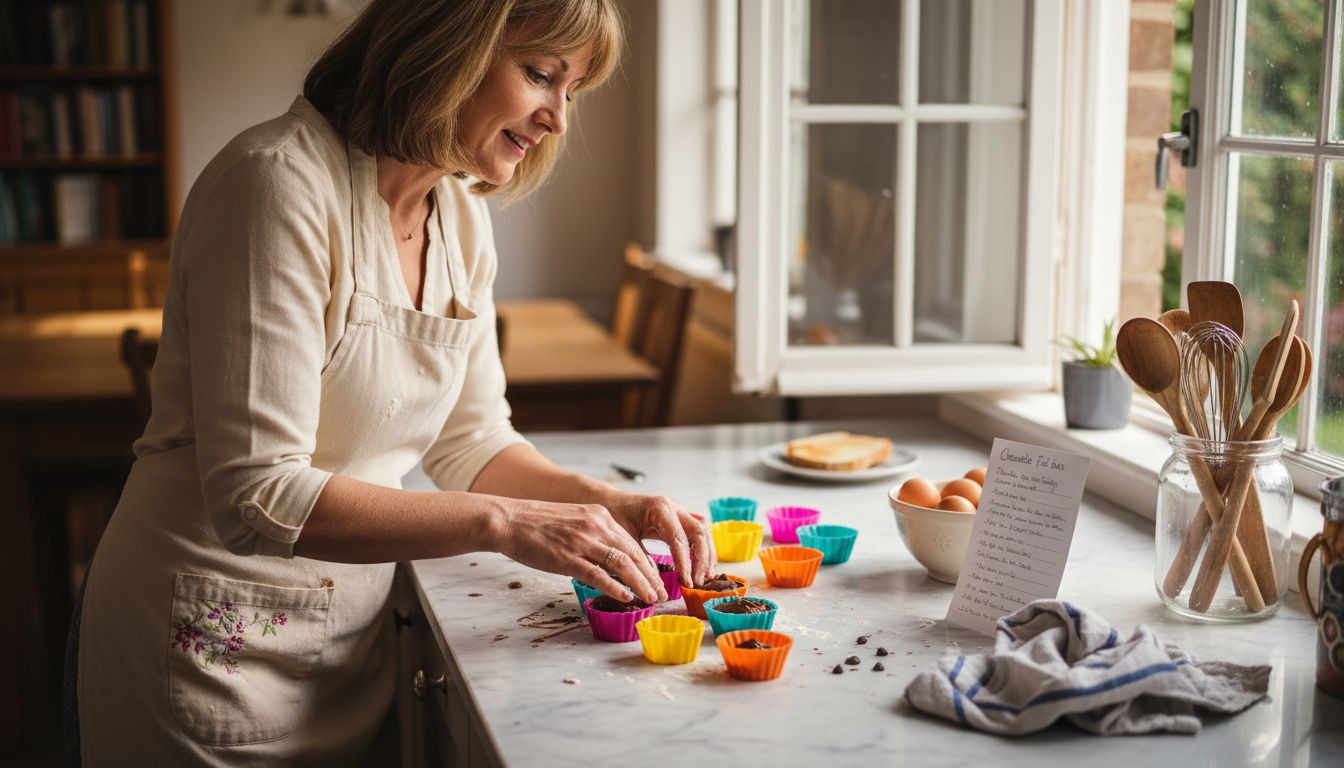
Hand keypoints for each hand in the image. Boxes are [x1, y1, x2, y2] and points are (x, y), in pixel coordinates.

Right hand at [492, 499, 665, 603]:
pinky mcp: (567, 557)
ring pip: (622, 564)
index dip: (648, 564)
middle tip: (663, 594)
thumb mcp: (574, 521)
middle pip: (633, 554)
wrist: (509, 520)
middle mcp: (596, 525)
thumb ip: (593, 535)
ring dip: (641, 584)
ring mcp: (582, 541)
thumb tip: (609, 558)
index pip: (632, 543)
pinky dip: (616, 587)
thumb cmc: (537, 524)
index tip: (658, 580)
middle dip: (651, 577)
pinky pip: (598, 574)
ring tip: (652, 599)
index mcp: (599, 516)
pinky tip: (626, 597)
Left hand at [603, 492, 715, 587]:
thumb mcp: (623, 537)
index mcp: (660, 509)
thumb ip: (640, 557)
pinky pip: (698, 534)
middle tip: (698, 583)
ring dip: (707, 557)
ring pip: (703, 534)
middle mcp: (675, 508)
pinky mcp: (680, 519)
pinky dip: (703, 551)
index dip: (685, 563)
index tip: (686, 583)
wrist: (612, 500)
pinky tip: (704, 567)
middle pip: (699, 534)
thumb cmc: (615, 516)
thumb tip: (656, 586)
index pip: (679, 539)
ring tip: (705, 579)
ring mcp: (680, 512)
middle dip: (702, 560)